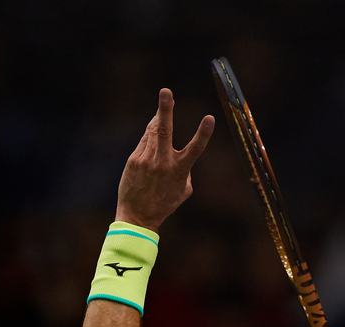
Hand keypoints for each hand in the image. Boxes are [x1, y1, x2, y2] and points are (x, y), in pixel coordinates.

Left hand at [115, 88, 214, 231]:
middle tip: (166, 91)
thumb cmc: (165, 203)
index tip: (210, 118)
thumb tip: (182, 154)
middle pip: (164, 130)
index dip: (204, 133)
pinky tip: (153, 133)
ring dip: (160, 116)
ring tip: (166, 100)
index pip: (195, 149)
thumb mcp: (184, 190)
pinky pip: (145, 140)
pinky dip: (150, 135)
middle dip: (165, 109)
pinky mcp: (134, 159)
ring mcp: (146, 159)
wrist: (137, 216)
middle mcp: (162, 162)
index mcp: (179, 171)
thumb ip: (186, 170)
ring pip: (154, 131)